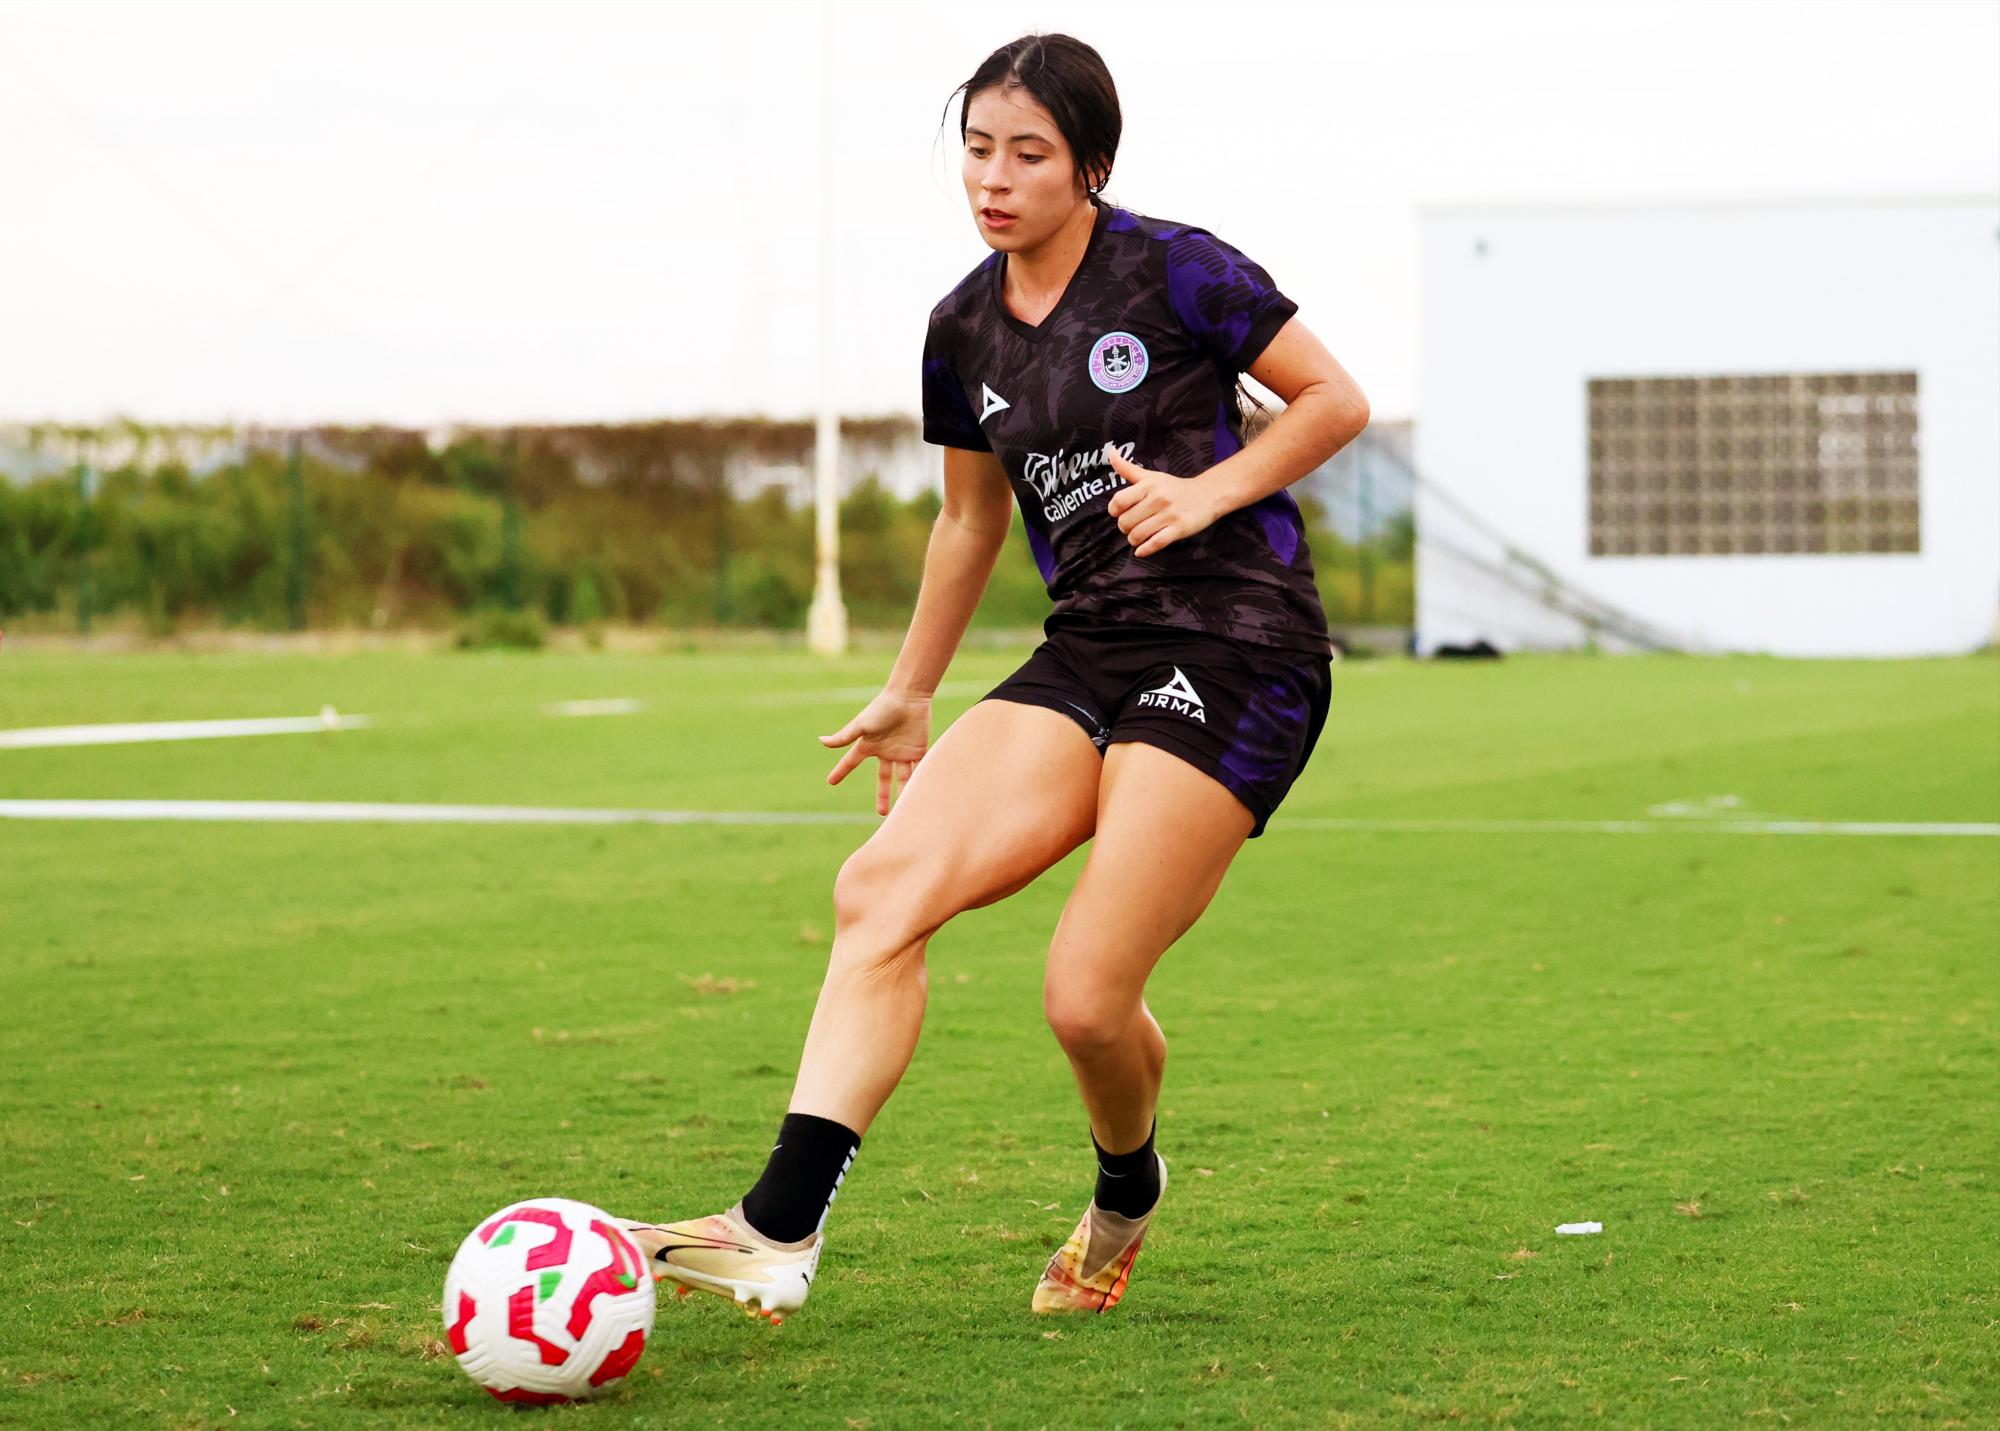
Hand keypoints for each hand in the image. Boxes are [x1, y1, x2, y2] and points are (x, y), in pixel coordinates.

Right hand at [819, 689, 931, 815]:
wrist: (909, 697)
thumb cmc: (882, 708)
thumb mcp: (861, 725)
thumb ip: (844, 737)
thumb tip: (821, 741)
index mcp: (868, 745)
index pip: (851, 762)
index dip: (841, 772)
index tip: (830, 782)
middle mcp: (885, 751)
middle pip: (883, 779)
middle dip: (882, 795)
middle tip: (882, 813)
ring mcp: (901, 752)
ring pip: (902, 778)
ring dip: (902, 793)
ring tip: (903, 810)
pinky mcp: (917, 750)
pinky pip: (917, 769)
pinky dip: (918, 782)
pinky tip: (919, 796)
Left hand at [1103, 445, 1221, 557]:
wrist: (1207, 495)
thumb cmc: (1174, 487)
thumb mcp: (1151, 476)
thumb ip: (1128, 468)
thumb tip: (1111, 452)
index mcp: (1149, 485)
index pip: (1119, 500)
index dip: (1114, 510)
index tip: (1120, 512)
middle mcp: (1158, 499)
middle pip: (1126, 522)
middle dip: (1125, 527)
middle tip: (1132, 525)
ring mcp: (1169, 514)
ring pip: (1138, 535)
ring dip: (1134, 540)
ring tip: (1138, 536)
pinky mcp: (1179, 529)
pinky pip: (1156, 543)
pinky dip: (1145, 550)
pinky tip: (1141, 550)